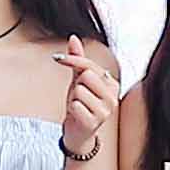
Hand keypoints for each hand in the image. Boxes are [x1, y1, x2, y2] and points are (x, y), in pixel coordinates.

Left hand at [53, 40, 118, 163]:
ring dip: (73, 99)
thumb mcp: (78, 80)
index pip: (90, 65)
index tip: (57, 58)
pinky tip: (77, 116)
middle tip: (78, 96)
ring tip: (78, 107)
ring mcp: (105, 111)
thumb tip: (74, 37)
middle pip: (85, 76)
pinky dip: (71, 110)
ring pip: (79, 91)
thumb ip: (78, 59)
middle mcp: (112, 96)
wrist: (78, 133)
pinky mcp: (94, 122)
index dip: (72, 60)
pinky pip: (75, 105)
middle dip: (76, 85)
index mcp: (112, 83)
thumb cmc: (80, 104)